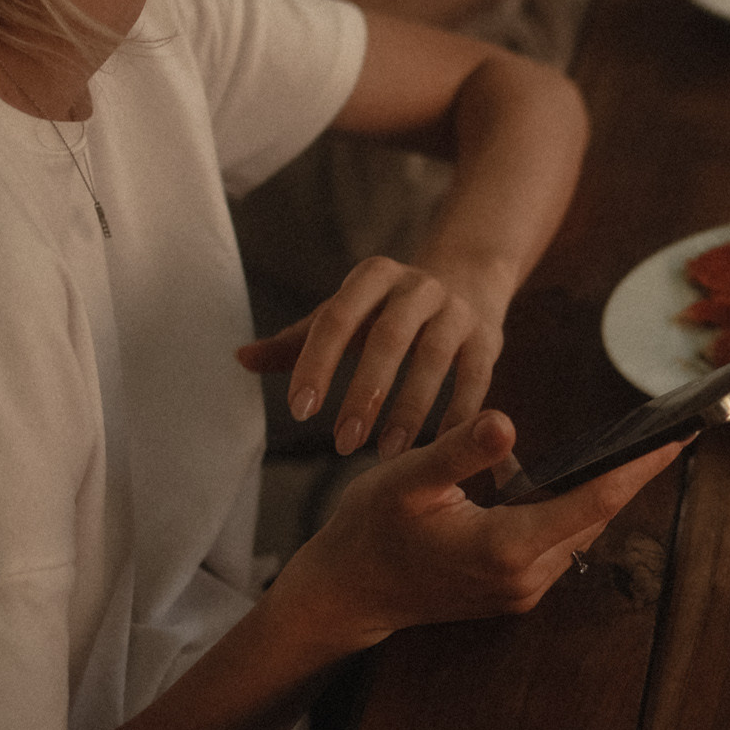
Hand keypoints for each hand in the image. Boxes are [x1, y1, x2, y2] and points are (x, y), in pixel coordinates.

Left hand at [236, 256, 505, 458]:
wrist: (468, 280)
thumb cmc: (388, 311)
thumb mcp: (346, 314)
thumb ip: (297, 341)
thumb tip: (240, 359)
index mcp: (373, 276)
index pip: (337, 318)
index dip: (317, 364)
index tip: (299, 412)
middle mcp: (418, 286)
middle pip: (390, 337)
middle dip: (366, 392)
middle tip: (343, 443)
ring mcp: (457, 309)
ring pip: (434, 358)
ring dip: (411, 407)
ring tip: (389, 453)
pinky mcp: (489, 337)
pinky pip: (474, 377)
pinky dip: (458, 412)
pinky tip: (440, 445)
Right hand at [277, 411, 685, 646]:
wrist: (349, 592)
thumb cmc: (370, 528)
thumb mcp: (407, 478)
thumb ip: (460, 450)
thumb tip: (507, 421)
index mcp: (505, 548)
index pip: (592, 501)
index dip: (639, 468)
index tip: (678, 440)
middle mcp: (526, 576)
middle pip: (598, 515)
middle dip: (633, 473)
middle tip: (672, 428)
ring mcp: (524, 590)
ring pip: (582, 529)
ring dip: (600, 490)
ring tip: (634, 444)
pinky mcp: (518, 590)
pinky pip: (560, 540)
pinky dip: (569, 507)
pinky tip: (566, 474)